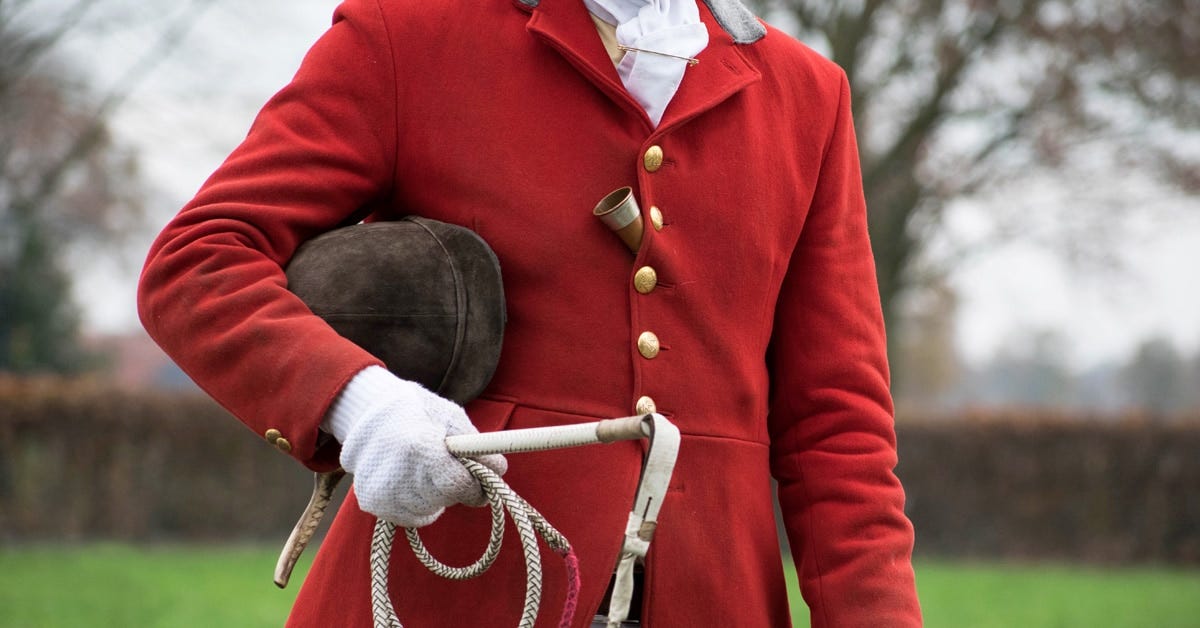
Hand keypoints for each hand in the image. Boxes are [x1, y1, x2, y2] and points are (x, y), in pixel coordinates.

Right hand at [325, 366, 506, 527]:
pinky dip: (420, 502)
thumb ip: (475, 445)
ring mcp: (384, 494)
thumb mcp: (450, 417)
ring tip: (426, 467)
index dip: (478, 483)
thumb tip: (499, 470)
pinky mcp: (374, 505)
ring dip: (439, 494)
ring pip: (433, 508)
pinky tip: (411, 479)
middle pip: (448, 498)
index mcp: (420, 448)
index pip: (461, 485)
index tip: (485, 477)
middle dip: (459, 486)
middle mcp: (398, 475)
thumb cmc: (417, 411)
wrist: (365, 413)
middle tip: (453, 467)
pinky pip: (413, 515)